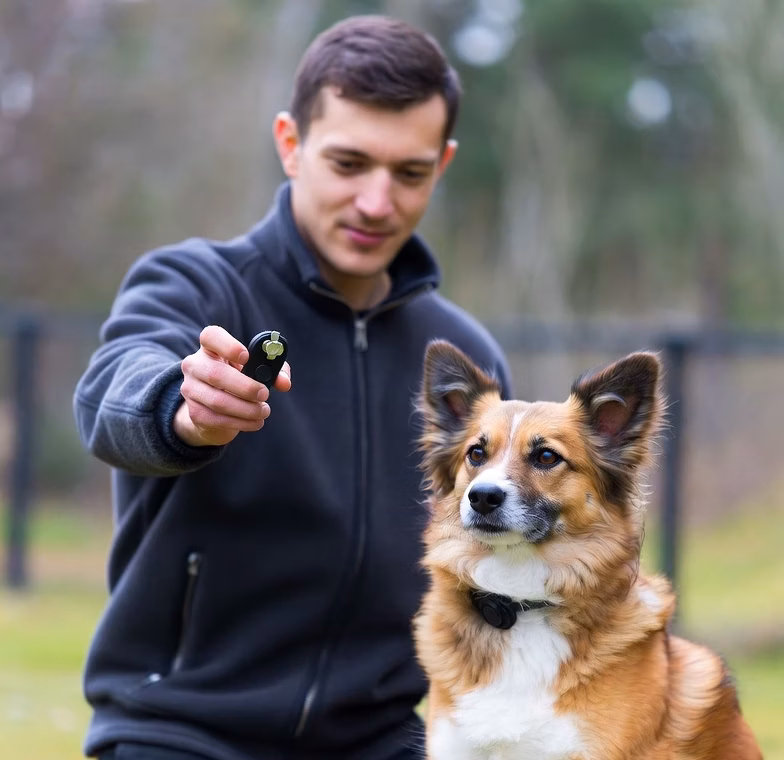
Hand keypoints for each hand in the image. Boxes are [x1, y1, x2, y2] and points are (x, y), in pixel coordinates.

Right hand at [174, 325, 291, 446]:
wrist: (214, 407)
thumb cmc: (240, 378)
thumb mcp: (257, 368)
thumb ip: (274, 370)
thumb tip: (284, 383)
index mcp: (211, 347)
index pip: (211, 337)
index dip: (228, 346)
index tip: (246, 357)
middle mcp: (195, 365)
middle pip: (215, 374)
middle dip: (245, 387)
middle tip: (264, 394)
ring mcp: (190, 389)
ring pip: (218, 401)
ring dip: (247, 409)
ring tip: (264, 411)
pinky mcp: (194, 412)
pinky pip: (217, 419)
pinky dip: (241, 423)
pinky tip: (255, 422)